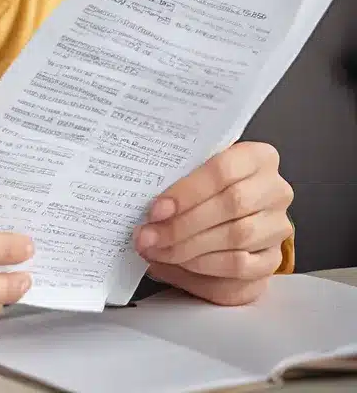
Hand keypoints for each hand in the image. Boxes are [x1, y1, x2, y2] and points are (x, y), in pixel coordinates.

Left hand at [133, 142, 292, 305]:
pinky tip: (178, 263)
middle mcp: (275, 190)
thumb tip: (148, 207)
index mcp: (257, 157)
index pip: (223, 171)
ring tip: (156, 250)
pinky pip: (241, 268)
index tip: (156, 210)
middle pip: (230, 207)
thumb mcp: (194, 169)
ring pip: (235, 239)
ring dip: (189, 249)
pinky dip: (205, 268)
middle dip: (182, 226)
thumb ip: (178, 177)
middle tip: (147, 237)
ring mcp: (278, 226)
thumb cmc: (205, 183)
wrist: (234, 206)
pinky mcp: (273, 258)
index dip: (188, 192)